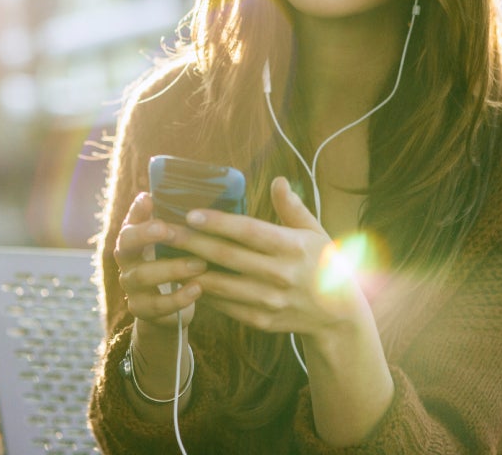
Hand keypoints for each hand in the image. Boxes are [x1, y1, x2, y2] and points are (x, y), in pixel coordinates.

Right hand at [113, 192, 206, 331]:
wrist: (168, 309)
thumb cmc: (175, 265)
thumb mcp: (175, 245)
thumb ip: (179, 225)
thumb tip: (202, 199)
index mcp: (134, 239)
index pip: (130, 220)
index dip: (137, 211)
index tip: (149, 198)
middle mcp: (127, 260)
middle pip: (125, 244)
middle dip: (145, 234)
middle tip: (166, 229)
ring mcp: (131, 286)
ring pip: (143, 275)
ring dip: (172, 268)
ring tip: (200, 263)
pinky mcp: (141, 310)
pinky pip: (157, 305)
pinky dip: (179, 297)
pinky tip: (198, 288)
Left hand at [169, 177, 371, 337]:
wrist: (338, 316)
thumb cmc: (323, 265)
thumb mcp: (315, 233)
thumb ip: (293, 208)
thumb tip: (277, 181)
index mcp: (292, 248)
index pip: (248, 232)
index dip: (218, 223)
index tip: (190, 213)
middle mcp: (279, 275)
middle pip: (227, 256)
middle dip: (192, 242)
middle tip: (164, 230)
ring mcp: (269, 301)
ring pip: (220, 284)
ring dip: (191, 270)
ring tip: (167, 255)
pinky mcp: (260, 320)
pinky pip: (225, 305)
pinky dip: (204, 292)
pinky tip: (185, 279)